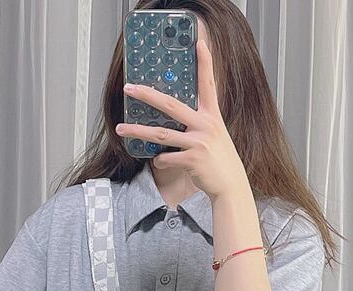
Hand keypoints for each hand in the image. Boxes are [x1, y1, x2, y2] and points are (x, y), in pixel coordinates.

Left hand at [116, 38, 248, 199]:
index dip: (205, 63)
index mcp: (212, 116)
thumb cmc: (220, 161)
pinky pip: (166, 158)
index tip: (199, 42)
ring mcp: (199, 142)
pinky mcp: (192, 160)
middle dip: (147, 94)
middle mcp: (206, 126)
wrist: (231, 186)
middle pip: (170, 105)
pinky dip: (160, 160)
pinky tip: (160, 161)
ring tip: (121, 129)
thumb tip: (175, 120)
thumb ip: (199, 124)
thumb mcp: (216, 136)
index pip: (208, 84)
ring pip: (161, 134)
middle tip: (129, 88)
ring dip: (138, 131)